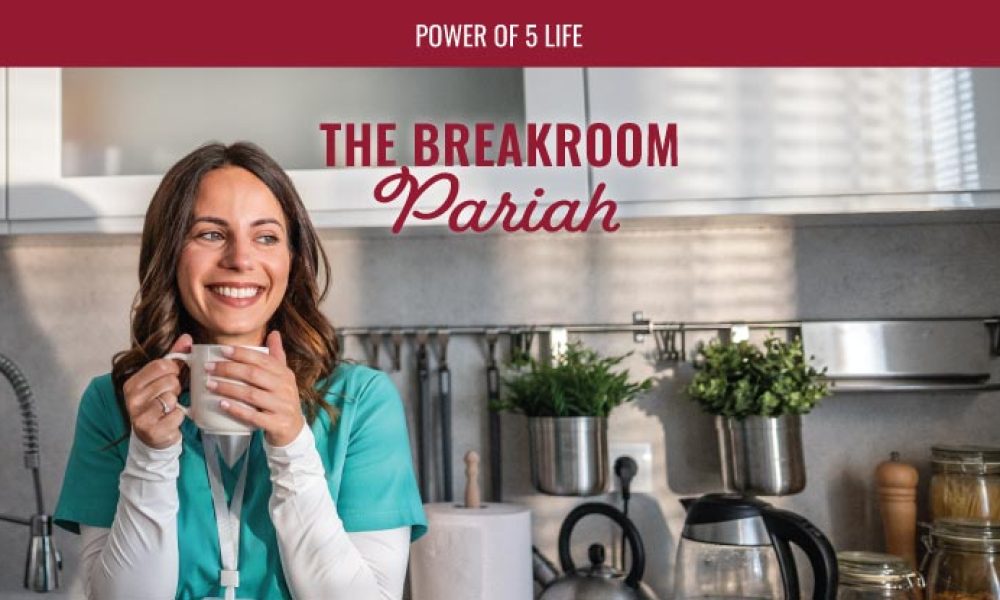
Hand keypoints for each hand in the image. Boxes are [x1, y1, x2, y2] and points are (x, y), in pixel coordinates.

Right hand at [122, 334, 191, 448]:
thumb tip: (187, 337)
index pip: (160, 365)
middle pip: (169, 381)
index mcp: (131, 383)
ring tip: (168, 408)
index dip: (173, 369)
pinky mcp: (152, 430)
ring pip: (172, 398)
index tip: (173, 375)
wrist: (151, 436)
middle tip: (168, 395)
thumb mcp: (162, 379)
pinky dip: (179, 417)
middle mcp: (131, 399)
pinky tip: (169, 420)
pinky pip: (177, 415)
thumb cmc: (158, 403)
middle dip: (175, 388)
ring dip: (176, 403)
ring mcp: (140, 416)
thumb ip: (174, 357)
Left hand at [208, 331, 304, 446]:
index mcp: (285, 374)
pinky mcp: (277, 423)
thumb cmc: (282, 400)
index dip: (241, 354)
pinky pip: (253, 416)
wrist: (294, 430)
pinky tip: (221, 404)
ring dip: (228, 388)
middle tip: (208, 367)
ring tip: (209, 384)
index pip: (262, 359)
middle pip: (254, 375)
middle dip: (229, 369)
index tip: (222, 350)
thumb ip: (277, 356)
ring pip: (251, 394)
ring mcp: (282, 406)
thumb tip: (274, 333)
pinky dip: (236, 409)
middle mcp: (285, 388)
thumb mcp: (283, 378)